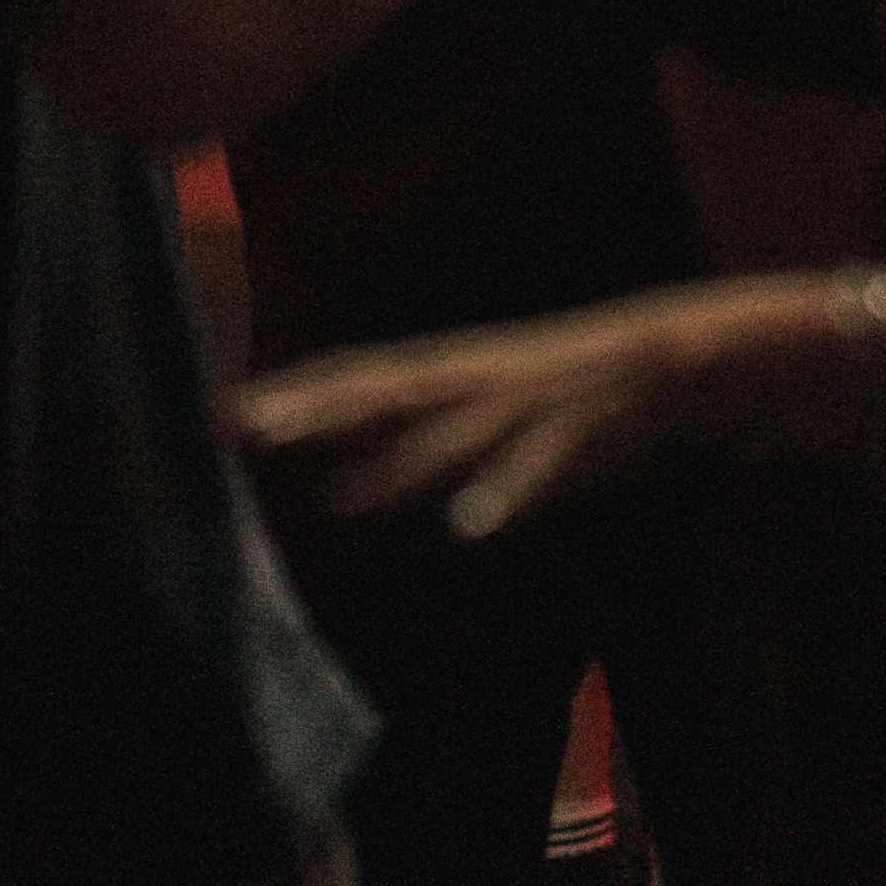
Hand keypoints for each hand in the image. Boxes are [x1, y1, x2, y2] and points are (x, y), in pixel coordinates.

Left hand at [233, 306, 684, 537]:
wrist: (670, 355)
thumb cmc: (563, 388)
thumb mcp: (480, 402)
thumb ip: (415, 442)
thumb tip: (341, 488)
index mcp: (445, 368)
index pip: (350, 376)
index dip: (286, 394)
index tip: (215, 412)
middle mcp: (468, 379)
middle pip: (375, 394)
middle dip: (308, 413)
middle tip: (238, 429)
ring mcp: (516, 407)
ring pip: (443, 438)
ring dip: (386, 468)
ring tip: (331, 500)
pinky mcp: (568, 440)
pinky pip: (528, 472)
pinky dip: (497, 497)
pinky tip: (466, 530)